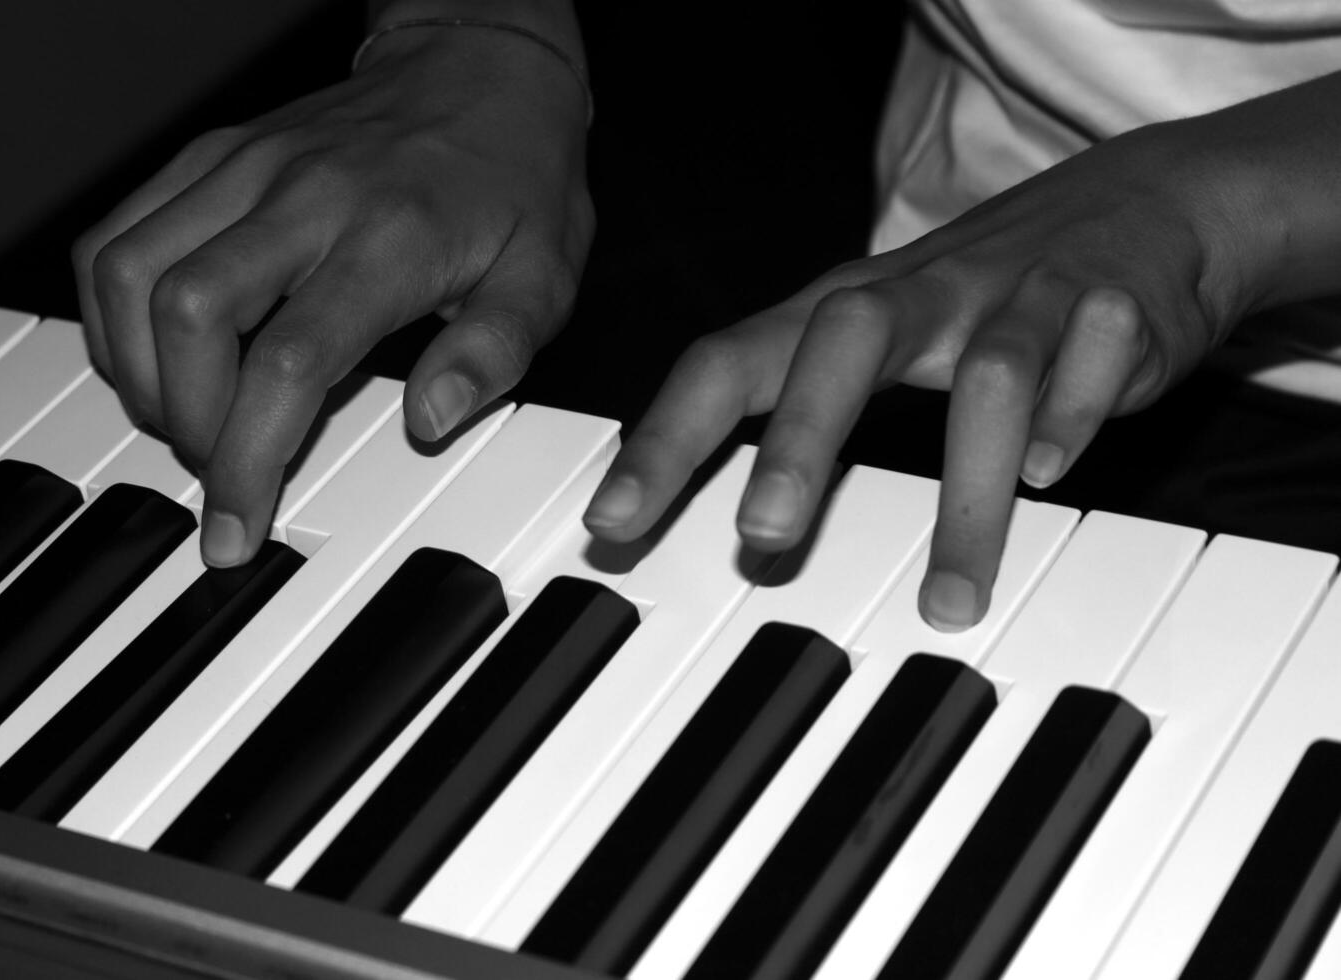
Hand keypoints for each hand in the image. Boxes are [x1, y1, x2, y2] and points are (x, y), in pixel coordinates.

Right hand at [73, 22, 591, 566]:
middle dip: (185, 422)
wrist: (482, 64)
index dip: (248, 460)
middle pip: (186, 316)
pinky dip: (111, 309)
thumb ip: (491, 353)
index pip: (291, 364)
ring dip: (135, 369)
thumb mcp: (542, 276)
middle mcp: (302, 198)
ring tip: (184, 417)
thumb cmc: (514, 180)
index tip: (235, 530)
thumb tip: (428, 422)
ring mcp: (245, 167)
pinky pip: (118, 230)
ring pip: (128, 269)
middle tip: (220, 469)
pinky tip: (150, 354)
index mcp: (388, 240)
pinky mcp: (212, 152)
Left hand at [583, 118, 1265, 629]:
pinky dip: (1072, 418)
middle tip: (762, 536)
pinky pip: (1088, 361)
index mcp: (842, 311)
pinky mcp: (1108, 308)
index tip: (610, 527)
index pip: (730, 363)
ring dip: (966, 497)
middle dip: (798, 440)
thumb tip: (733, 524)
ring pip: (986, 382)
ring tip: (949, 603)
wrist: (1148, 204)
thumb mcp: (881, 343)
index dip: (664, 440)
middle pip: (842, 343)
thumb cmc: (980, 298)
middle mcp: (918, 295)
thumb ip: (808, 417)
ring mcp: (1015, 297)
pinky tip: (1054, 473)